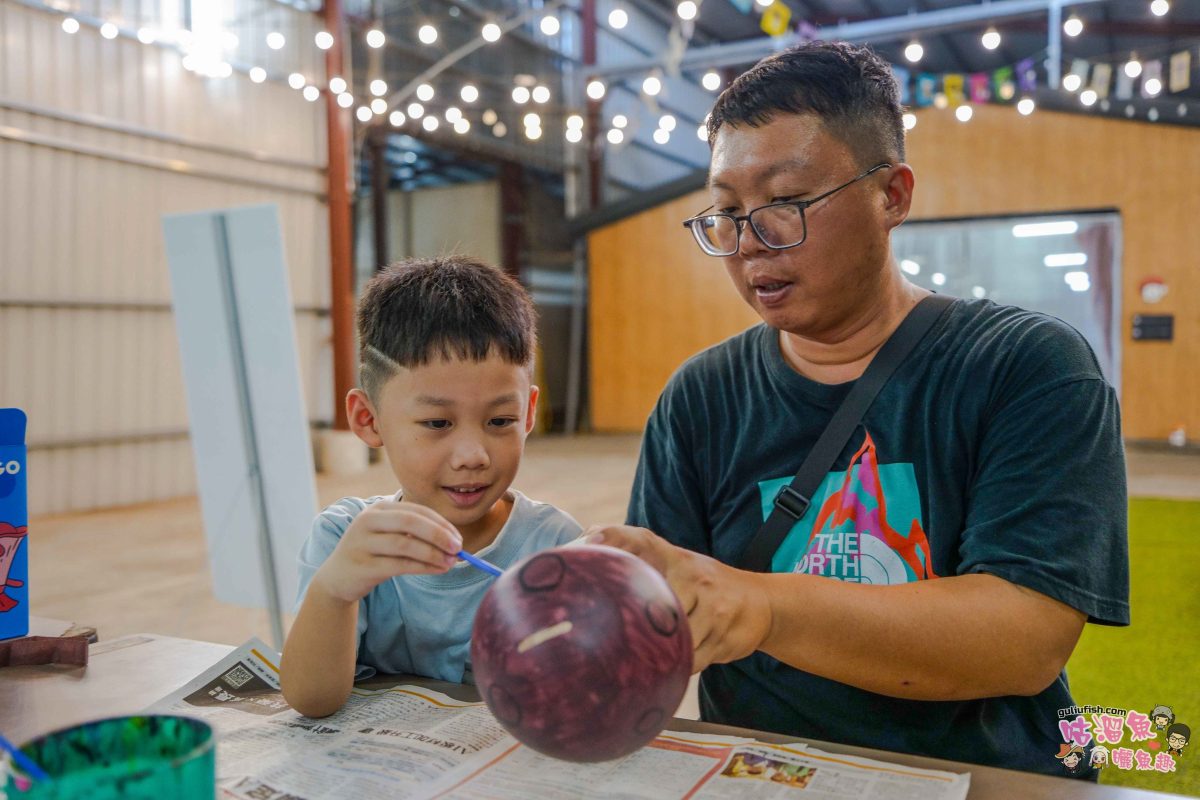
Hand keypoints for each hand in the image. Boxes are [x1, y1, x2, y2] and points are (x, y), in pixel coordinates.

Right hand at [315, 501, 462, 603]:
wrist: (338, 577)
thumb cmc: (374, 554)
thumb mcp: (391, 536)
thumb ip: (417, 534)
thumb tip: (453, 542)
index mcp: (379, 509)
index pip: (416, 511)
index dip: (441, 523)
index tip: (458, 538)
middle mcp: (368, 521)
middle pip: (410, 522)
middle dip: (438, 534)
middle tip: (458, 548)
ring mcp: (362, 542)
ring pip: (405, 544)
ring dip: (433, 554)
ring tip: (450, 563)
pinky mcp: (362, 565)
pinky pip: (399, 565)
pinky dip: (423, 567)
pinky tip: (437, 570)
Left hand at [583, 525, 772, 672]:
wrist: (763, 603)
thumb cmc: (706, 587)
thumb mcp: (682, 566)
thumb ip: (646, 565)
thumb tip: (592, 559)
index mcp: (678, 558)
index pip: (643, 541)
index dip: (616, 536)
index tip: (588, 539)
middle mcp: (695, 577)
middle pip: (654, 603)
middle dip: (636, 620)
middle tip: (608, 634)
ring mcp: (712, 608)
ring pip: (671, 638)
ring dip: (658, 650)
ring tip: (644, 654)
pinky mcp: (723, 637)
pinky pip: (689, 660)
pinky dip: (676, 666)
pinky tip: (671, 665)